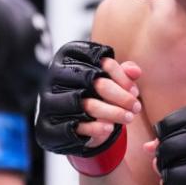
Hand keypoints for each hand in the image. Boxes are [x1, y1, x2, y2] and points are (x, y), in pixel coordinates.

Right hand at [34, 41, 141, 175]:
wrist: (72, 123)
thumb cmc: (94, 94)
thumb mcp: (109, 79)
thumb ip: (123, 72)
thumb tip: (135, 71)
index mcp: (68, 57)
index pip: (97, 60)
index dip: (120, 76)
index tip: (134, 90)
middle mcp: (55, 75)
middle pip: (93, 82)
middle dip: (120, 96)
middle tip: (136, 106)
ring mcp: (49, 100)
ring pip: (86, 104)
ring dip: (112, 112)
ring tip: (129, 118)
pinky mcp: (49, 125)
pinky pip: (75, 126)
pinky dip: (95, 127)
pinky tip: (110, 128)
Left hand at [152, 104, 185, 184]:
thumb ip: (176, 135)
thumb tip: (146, 148)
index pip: (166, 127)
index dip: (164, 138)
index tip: (174, 145)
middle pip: (165, 152)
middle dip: (164, 161)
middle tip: (171, 165)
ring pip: (170, 178)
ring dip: (169, 182)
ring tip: (178, 181)